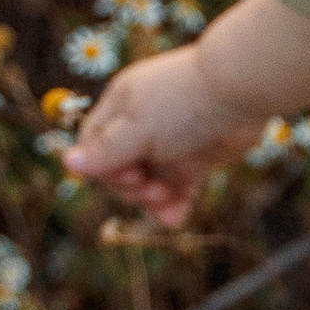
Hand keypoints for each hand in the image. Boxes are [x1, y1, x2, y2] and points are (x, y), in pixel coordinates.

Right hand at [61, 44, 262, 228]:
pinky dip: (176, 203)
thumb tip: (67, 163)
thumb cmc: (183, 104)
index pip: (93, 146)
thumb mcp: (137, 130)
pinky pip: (179, 187)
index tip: (126, 175)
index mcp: (121, 108)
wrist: (242, 91)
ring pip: (150, 182)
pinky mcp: (197, 156)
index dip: (101, 169)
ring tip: (168, 206)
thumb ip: (104, 152)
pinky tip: (176, 218)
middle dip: (133, 187)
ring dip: (154, 201)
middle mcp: (143, 125)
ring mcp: (171, 142)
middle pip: (121, 170)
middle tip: (153, 188)